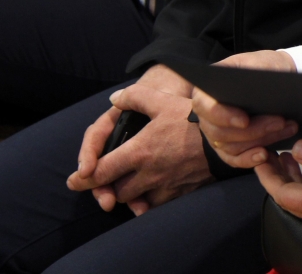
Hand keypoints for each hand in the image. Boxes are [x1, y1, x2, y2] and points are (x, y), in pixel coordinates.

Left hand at [67, 65, 207, 215]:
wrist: (227, 140)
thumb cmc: (194, 119)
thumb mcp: (163, 101)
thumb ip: (135, 97)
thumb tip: (114, 99)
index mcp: (138, 151)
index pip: (101, 171)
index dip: (84, 179)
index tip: (74, 181)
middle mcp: (147, 174)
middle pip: (116, 191)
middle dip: (107, 188)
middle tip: (103, 184)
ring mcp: (164, 186)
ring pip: (135, 200)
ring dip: (128, 195)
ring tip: (128, 186)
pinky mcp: (179, 193)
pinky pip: (157, 204)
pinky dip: (149, 201)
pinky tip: (150, 193)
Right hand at [189, 50, 297, 168]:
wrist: (279, 81)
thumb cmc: (265, 68)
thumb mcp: (261, 62)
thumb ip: (252, 71)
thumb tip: (248, 84)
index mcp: (207, 90)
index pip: (204, 106)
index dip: (222, 116)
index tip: (245, 120)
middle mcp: (207, 114)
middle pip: (220, 132)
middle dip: (253, 130)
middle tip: (280, 121)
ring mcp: (216, 133)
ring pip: (231, 146)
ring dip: (260, 141)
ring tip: (287, 128)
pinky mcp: (229, 147)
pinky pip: (234, 159)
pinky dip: (249, 159)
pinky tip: (265, 155)